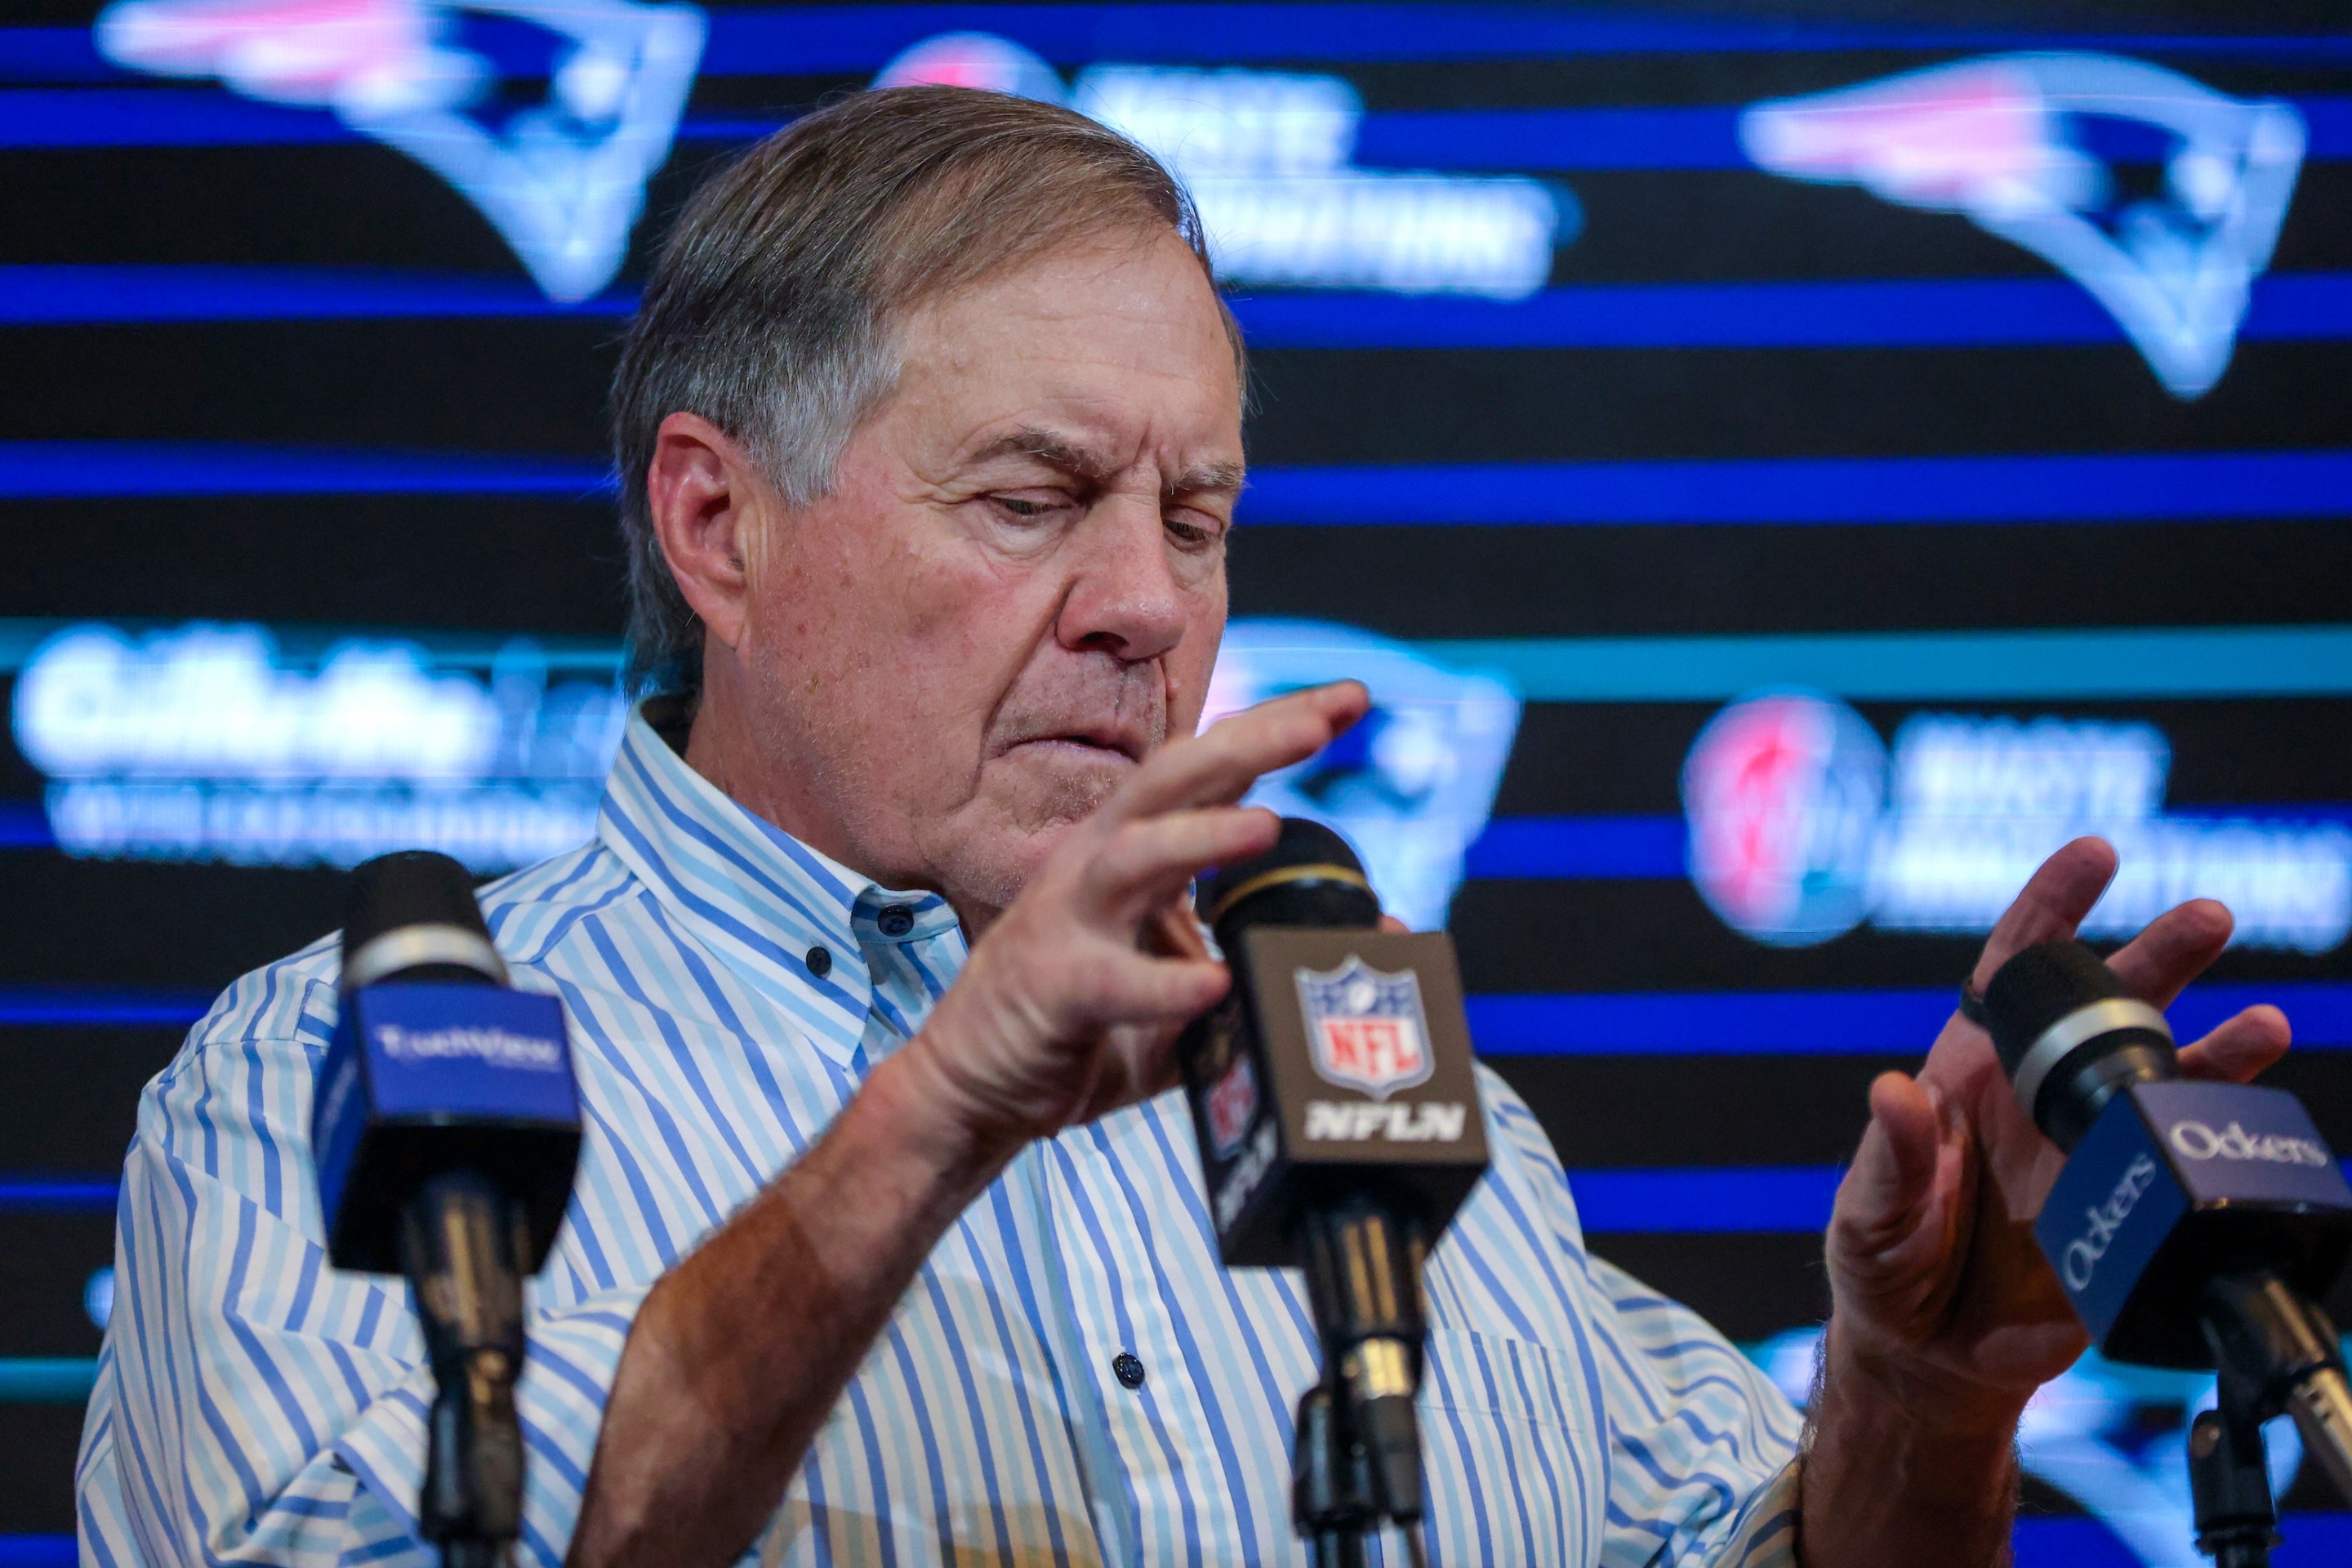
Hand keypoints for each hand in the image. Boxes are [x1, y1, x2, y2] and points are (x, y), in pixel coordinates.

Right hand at [896, 681, 1369, 1167]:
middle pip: (1172, 779)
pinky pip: (1108, 979)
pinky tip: (1212, 984)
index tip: (1351, 697)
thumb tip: (1383, 936)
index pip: (1212, 773)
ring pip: (1132, 858)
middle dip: (1246, 743)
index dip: (1276, 729)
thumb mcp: (1193, 989)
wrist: (977, 1093)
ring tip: (1265, 828)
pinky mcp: (1048, 986)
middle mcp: (1100, 865)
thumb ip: (1270, 956)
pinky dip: (1161, 982)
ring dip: (1199, 838)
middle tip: (1320, 723)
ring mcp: (1067, 919)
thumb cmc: (1087, 1032)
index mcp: (1139, 854)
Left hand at [1823, 836, 2293, 1424]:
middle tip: (2208, 918)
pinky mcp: (2124, 1210)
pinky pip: (2183, 1162)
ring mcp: (2089, 1149)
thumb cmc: (1884, 1262)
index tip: (2095, 855)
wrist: (1929, 1353)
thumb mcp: (1870, 1210)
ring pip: (2163, 1079)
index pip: (2012, 971)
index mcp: (1970, 1071)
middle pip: (2107, 1009)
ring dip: (2217, 1047)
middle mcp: (2039, 1096)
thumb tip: (1893, 1091)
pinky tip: (2255, 1116)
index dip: (2051, 909)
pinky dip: (2223, 1135)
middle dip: (2157, 959)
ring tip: (2264, 1024)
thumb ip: (1889, 1156)